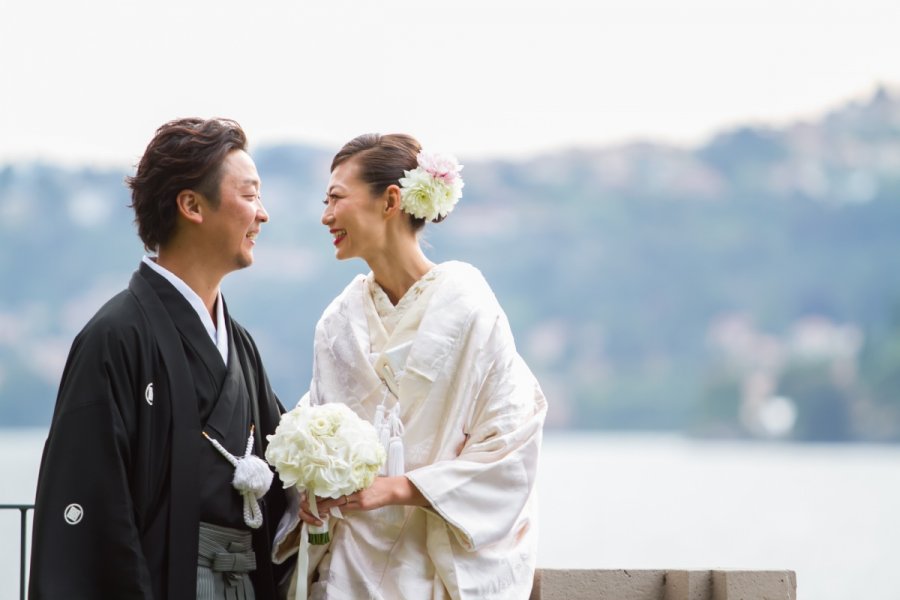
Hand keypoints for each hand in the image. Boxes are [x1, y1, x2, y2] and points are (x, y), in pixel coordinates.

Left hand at [297, 477, 429, 524]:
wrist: (390, 490)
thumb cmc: (377, 484)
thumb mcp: (362, 480)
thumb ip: (350, 483)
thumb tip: (336, 488)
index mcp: (352, 480)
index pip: (333, 485)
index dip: (321, 490)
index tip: (311, 492)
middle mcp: (353, 487)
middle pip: (332, 494)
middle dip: (319, 500)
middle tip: (308, 503)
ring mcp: (357, 497)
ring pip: (336, 502)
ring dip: (324, 506)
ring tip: (314, 508)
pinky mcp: (361, 504)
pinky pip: (345, 507)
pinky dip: (335, 508)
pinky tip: (328, 511)